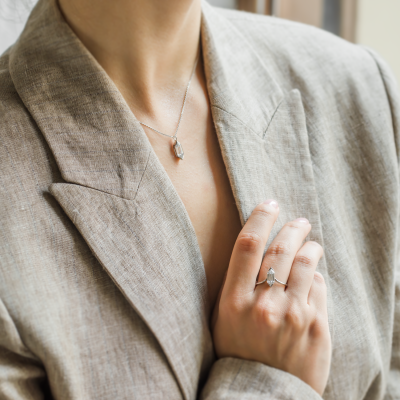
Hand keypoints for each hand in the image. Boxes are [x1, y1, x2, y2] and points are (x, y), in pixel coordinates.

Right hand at [212, 200, 330, 395]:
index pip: (248, 245)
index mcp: (234, 302)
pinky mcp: (317, 328)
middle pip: (281, 249)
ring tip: (310, 240)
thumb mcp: (223, 319)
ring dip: (310, 245)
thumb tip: (264, 252)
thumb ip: (238, 285)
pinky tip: (313, 274)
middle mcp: (263, 305)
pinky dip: (316, 274)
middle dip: (292, 227)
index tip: (269, 204)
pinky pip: (319, 287)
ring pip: (306, 263)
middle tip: (299, 221)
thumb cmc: (238, 353)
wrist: (263, 395)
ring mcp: (293, 316)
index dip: (260, 218)